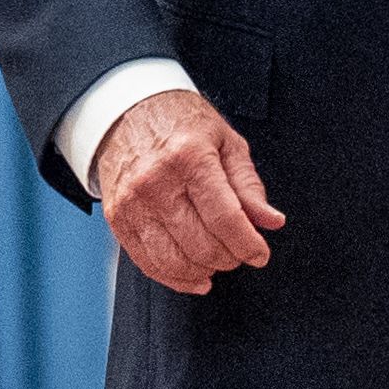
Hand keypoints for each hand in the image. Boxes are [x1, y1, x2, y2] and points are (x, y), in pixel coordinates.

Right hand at [91, 89, 284, 294]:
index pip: (225, 218)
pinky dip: (175, 278)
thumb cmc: (181, 124)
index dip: (248, 245)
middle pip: (201, 245)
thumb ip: (249, 187)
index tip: (260, 254)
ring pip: (174, 261)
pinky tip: (194, 275)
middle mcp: (156, 181)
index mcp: (189, 157)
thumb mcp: (226, 143)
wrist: (128, 110)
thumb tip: (271, 222)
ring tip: (218, 261)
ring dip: (204, 271)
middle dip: (229, 258)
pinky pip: (147, 263)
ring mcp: (133, 203)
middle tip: (239, 252)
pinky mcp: (117, 218)